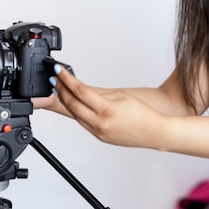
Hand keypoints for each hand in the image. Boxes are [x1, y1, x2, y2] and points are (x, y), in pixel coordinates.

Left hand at [50, 65, 167, 148]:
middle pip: (72, 104)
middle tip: (54, 79)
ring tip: (58, 89)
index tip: (58, 71)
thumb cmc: (143, 114)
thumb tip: (82, 90)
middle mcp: (100, 123)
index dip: (67, 79)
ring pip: (74, 115)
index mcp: (107, 110)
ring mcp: (98, 132)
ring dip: (64, 101)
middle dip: (61, 89)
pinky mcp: (99, 137)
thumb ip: (99, 94)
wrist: (154, 132)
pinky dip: (74, 111)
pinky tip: (71, 103)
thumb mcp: (121, 96)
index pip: (80, 91)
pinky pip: (82, 123)